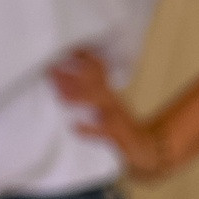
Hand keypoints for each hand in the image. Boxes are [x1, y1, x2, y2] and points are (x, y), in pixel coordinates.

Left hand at [50, 50, 172, 179]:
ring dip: (81, 97)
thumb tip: (59, 81)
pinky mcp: (119, 136)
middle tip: (53, 70)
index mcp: (109, 94)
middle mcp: (113, 102)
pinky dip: (90, 130)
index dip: (84, 58)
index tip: (66, 50)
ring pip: (101, 102)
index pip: (98, 69)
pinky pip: (105, 132)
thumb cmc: (119, 128)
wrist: (146, 148)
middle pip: (95, 83)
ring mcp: (117, 118)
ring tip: (61, 95)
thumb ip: (87, 92)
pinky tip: (75, 127)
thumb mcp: (104, 106)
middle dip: (74, 75)